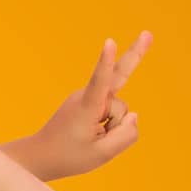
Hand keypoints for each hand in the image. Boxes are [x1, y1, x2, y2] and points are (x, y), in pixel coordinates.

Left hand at [30, 31, 151, 178]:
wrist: (42, 155)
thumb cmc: (68, 156)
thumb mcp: (101, 154)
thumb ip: (125, 135)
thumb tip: (135, 115)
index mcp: (86, 107)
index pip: (99, 81)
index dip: (106, 62)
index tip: (109, 42)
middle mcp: (87, 96)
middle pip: (118, 75)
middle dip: (135, 54)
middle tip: (148, 33)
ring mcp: (89, 97)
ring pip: (119, 108)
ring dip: (114, 125)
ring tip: (94, 138)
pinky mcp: (90, 101)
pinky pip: (111, 110)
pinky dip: (110, 123)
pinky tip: (96, 132)